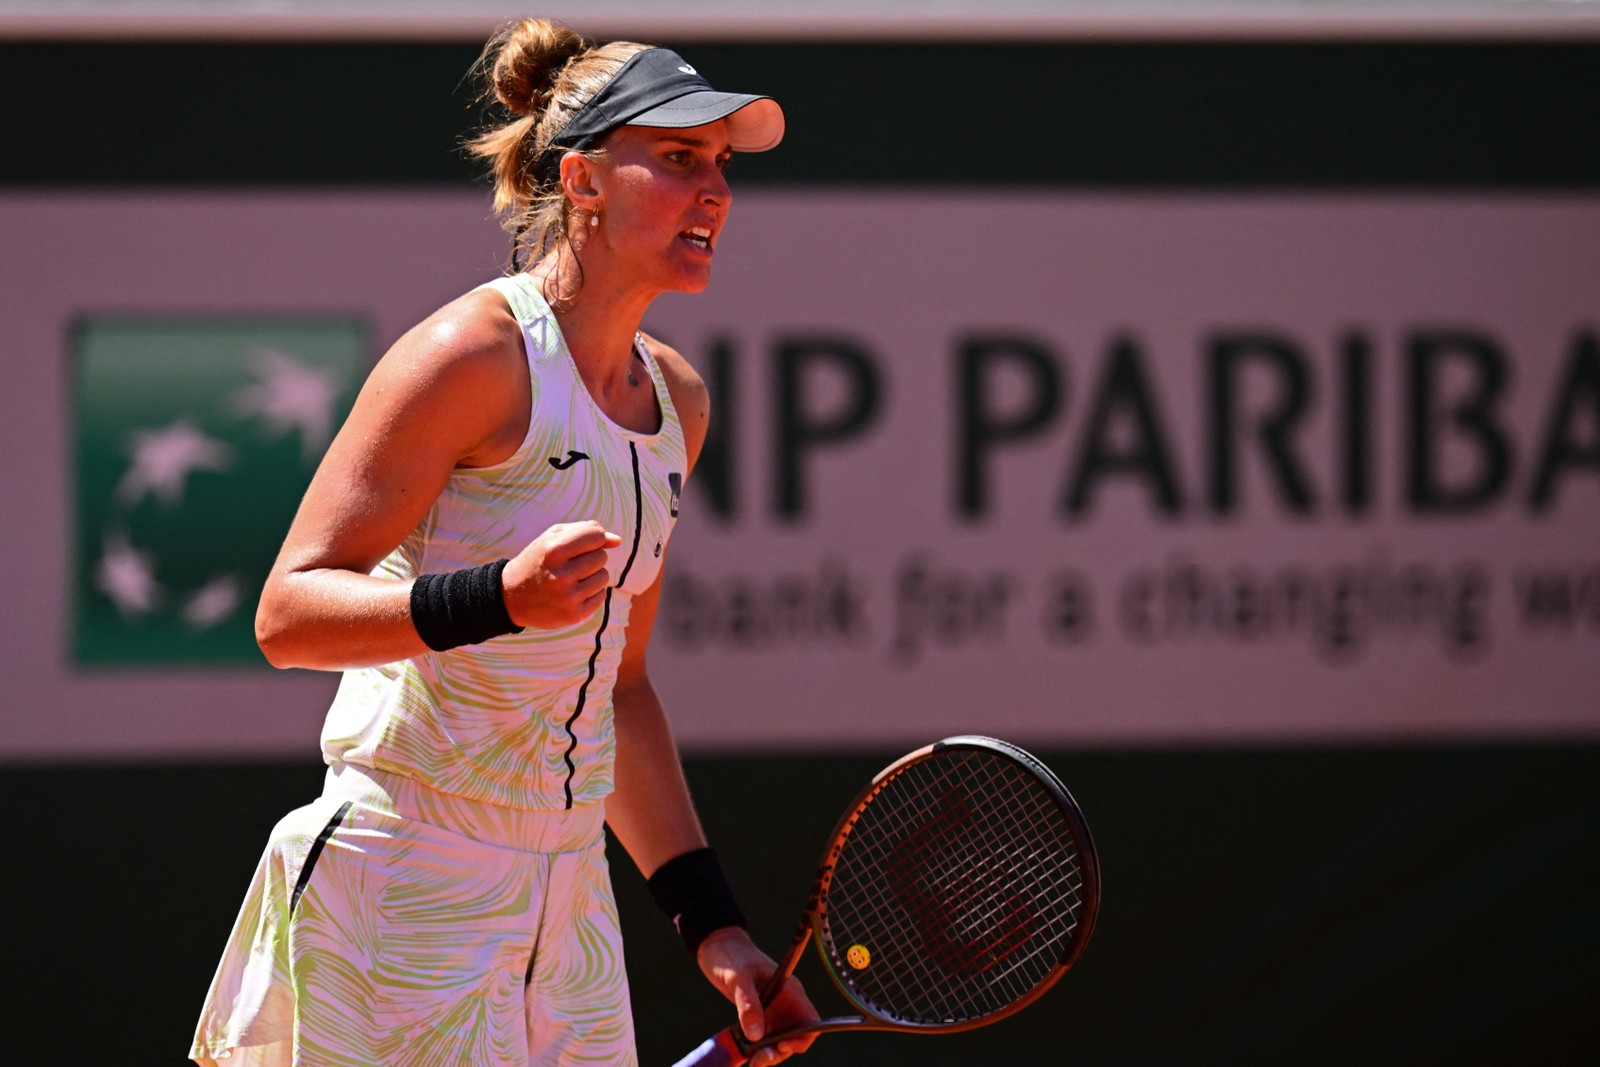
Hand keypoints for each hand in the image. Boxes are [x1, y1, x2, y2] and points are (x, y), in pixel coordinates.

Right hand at [501, 520, 621, 628]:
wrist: (511, 596)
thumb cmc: (538, 561)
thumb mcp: (553, 538)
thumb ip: (586, 532)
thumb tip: (618, 541)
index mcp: (554, 550)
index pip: (597, 536)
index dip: (594, 538)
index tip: (581, 544)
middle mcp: (562, 574)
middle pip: (602, 557)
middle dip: (591, 557)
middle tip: (571, 564)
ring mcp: (568, 597)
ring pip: (604, 577)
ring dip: (592, 575)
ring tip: (571, 578)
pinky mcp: (574, 615)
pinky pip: (601, 596)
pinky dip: (591, 592)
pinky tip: (572, 592)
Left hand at [696, 928, 818, 1065]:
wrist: (716, 945)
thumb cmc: (731, 954)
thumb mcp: (738, 977)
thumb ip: (748, 1004)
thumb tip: (755, 1035)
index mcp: (789, 991)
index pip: (809, 1021)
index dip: (802, 1038)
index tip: (782, 1046)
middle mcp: (784, 1003)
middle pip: (794, 1037)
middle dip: (780, 1052)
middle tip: (759, 1059)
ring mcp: (771, 1010)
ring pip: (778, 1041)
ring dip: (768, 1054)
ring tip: (751, 1061)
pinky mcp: (757, 1015)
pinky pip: (762, 1039)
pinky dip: (756, 1050)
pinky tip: (745, 1056)